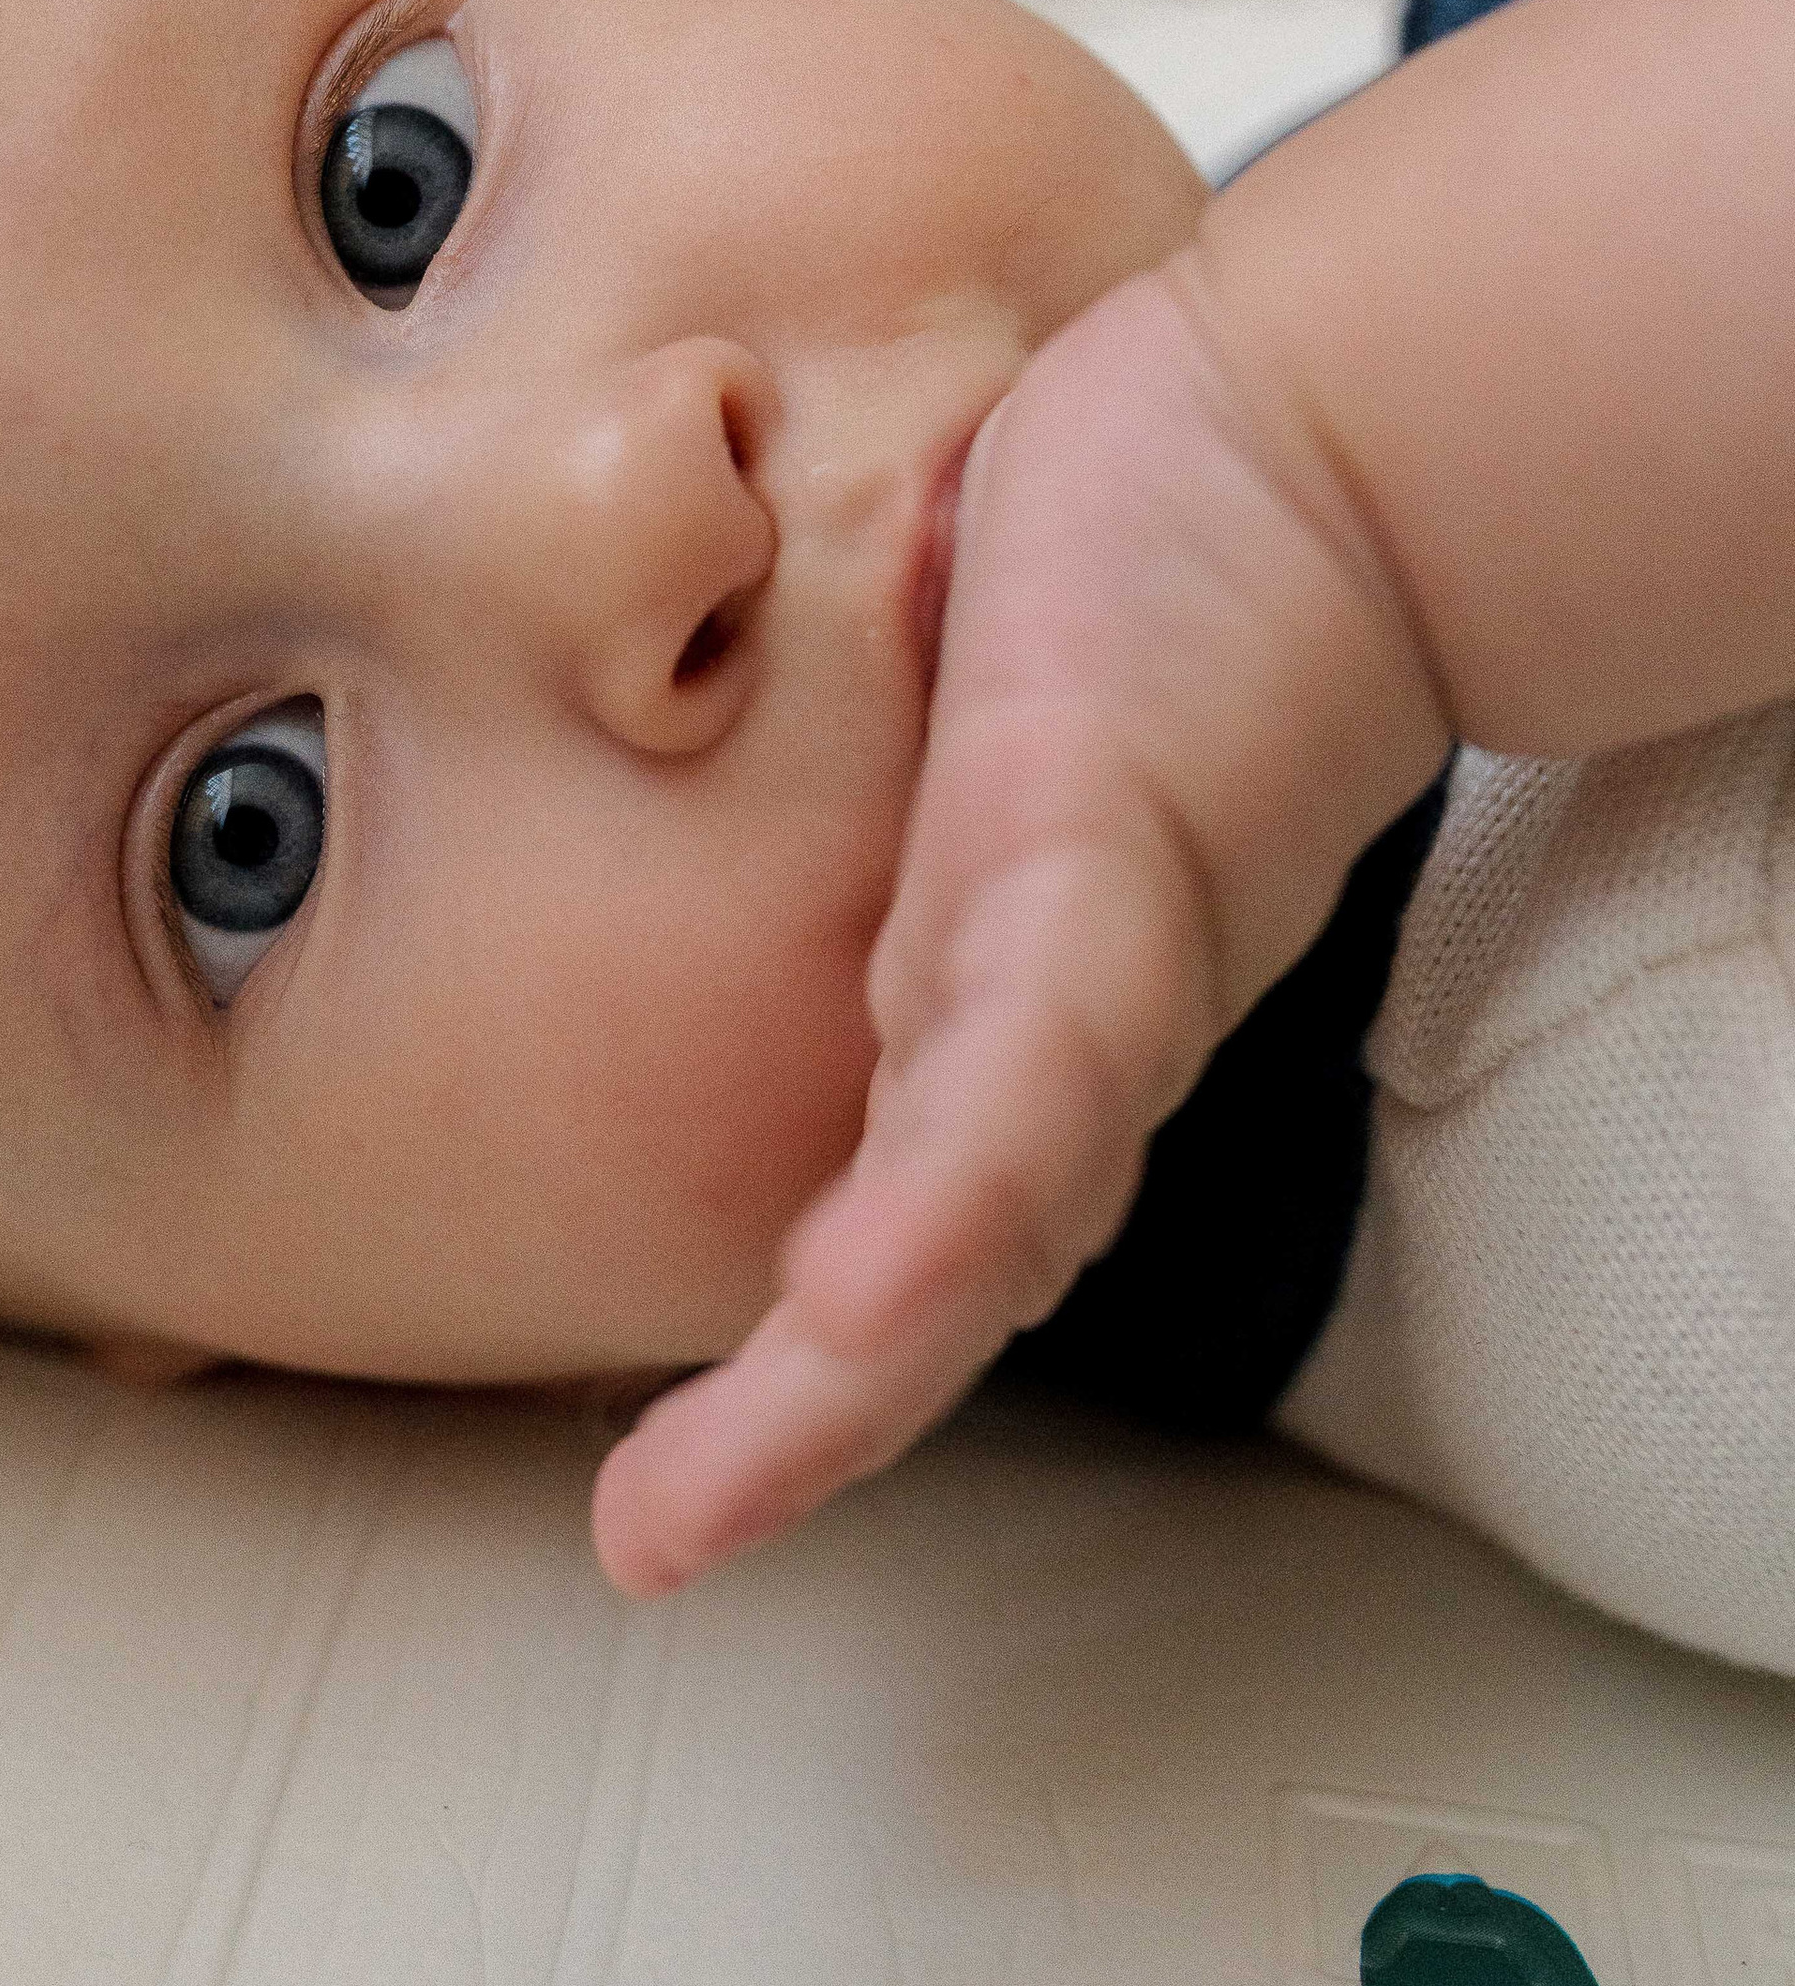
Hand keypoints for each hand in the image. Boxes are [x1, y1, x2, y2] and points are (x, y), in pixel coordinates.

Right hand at [592, 257, 1449, 1595]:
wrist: (1330, 441)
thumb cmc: (1150, 576)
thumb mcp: (977, 733)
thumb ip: (883, 812)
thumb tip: (723, 769)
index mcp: (1003, 1004)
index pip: (898, 1223)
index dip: (801, 1360)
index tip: (663, 1478)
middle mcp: (1056, 1024)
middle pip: (936, 1272)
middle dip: (798, 1426)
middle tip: (656, 1544)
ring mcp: (1087, 955)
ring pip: (982, 1208)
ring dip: (855, 1363)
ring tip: (727, 1487)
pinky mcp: (1101, 858)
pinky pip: (1026, 1057)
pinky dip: (948, 1190)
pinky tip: (864, 1288)